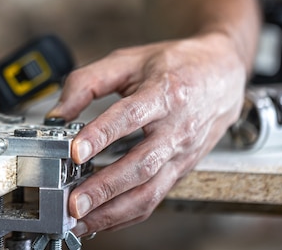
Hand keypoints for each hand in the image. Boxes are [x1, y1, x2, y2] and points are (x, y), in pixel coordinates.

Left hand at [46, 33, 246, 234]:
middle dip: (105, 187)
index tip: (75, 151)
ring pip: (151, 190)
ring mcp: (182, 153)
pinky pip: (155, 198)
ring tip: (82, 220)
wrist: (223, 74)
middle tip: (74, 202)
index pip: (130, 116)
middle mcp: (177, 127)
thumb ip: (88, 82)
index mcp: (164, 93)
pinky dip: (127, 214)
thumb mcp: (129, 61)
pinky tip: (103, 220)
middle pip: (142, 164)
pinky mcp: (182, 169)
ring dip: (114, 211)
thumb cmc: (176, 66)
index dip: (101, 135)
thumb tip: (58, 113)